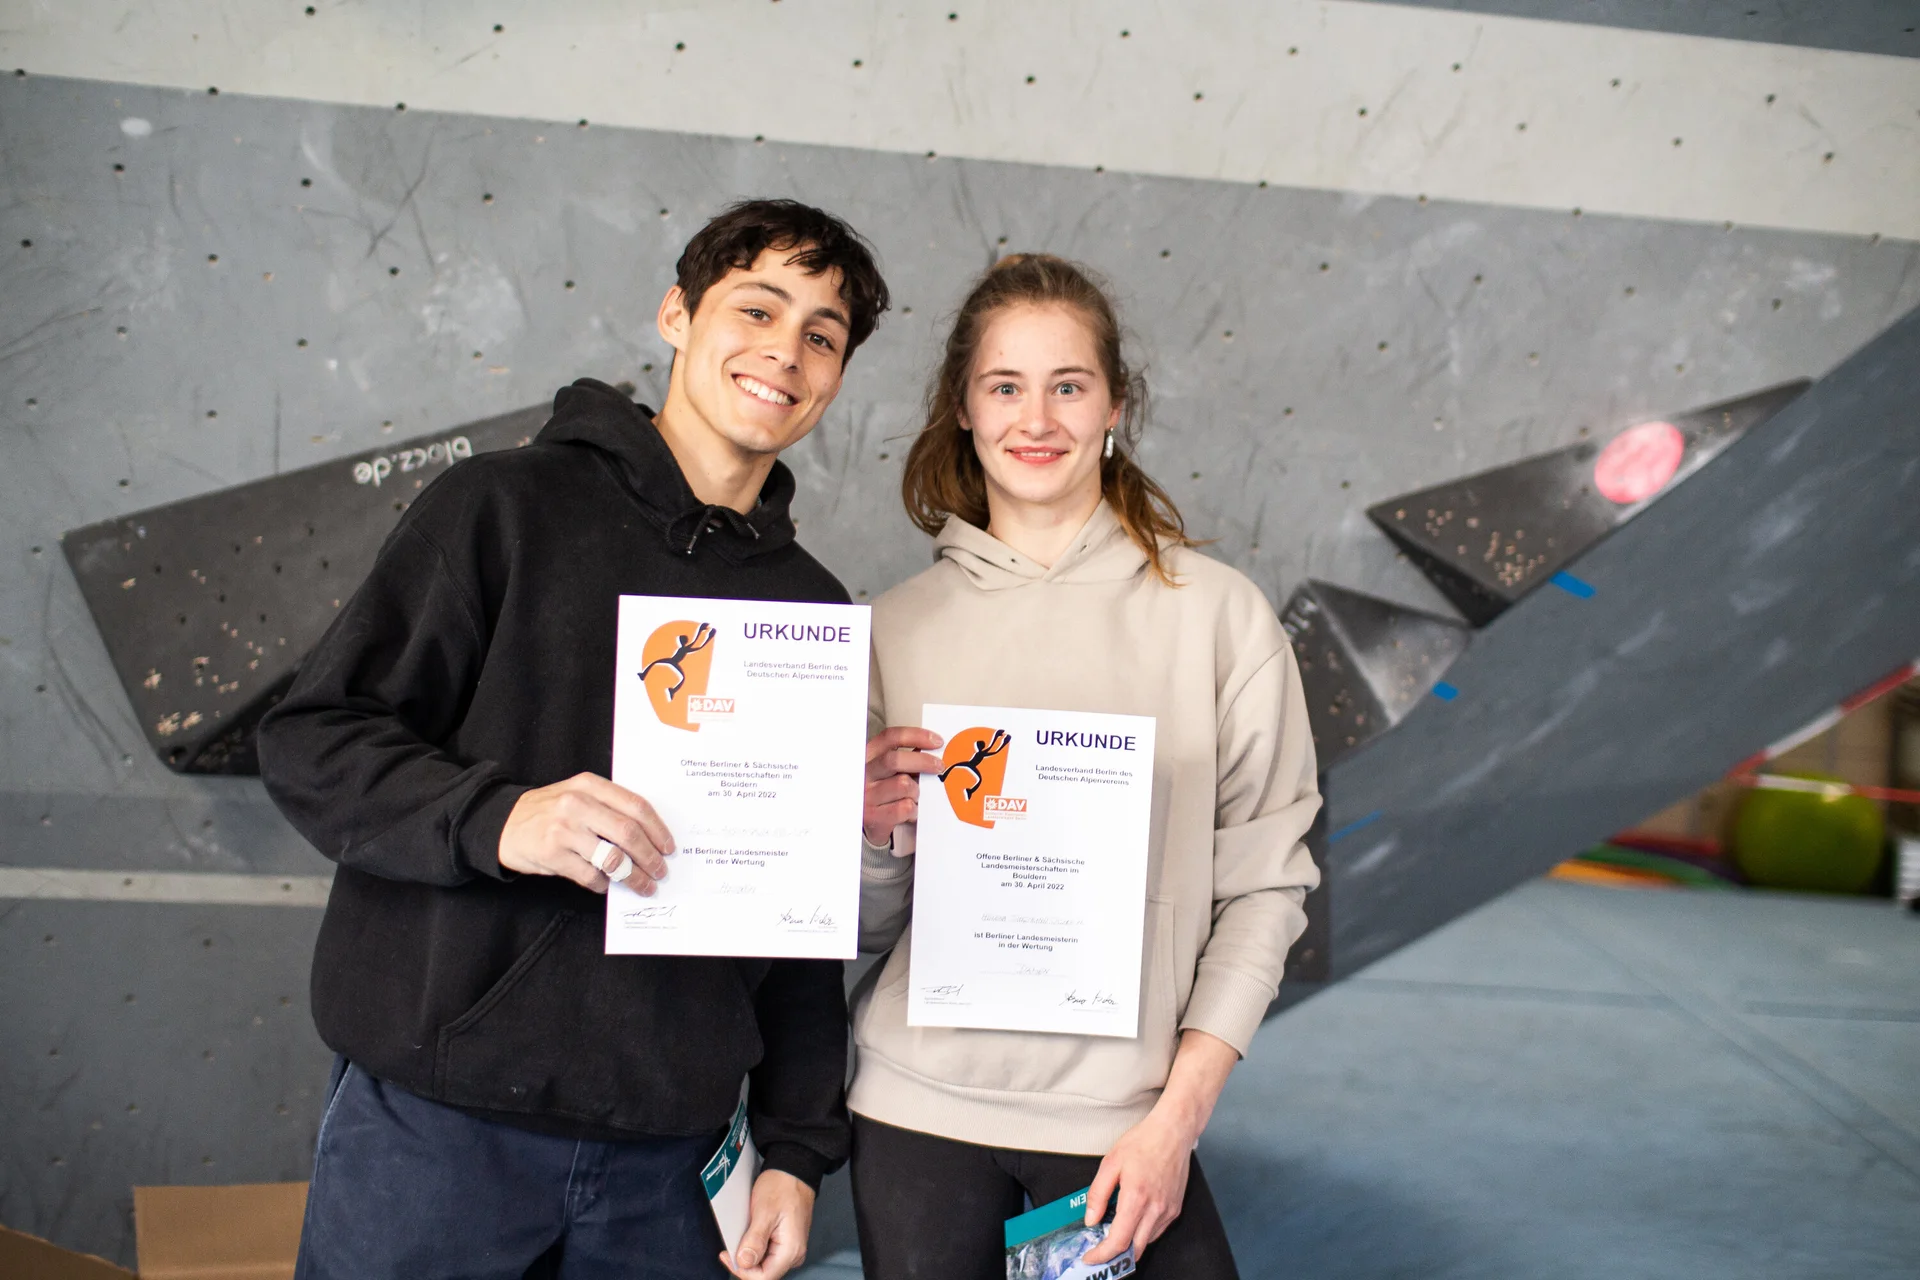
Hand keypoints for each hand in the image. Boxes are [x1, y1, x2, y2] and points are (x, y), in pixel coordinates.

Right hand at [497, 773, 673, 893]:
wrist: (504, 824)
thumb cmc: (549, 811)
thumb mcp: (578, 795)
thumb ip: (609, 807)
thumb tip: (649, 837)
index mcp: (589, 785)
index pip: (635, 806)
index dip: (658, 829)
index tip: (669, 847)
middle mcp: (578, 804)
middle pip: (629, 833)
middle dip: (650, 856)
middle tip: (660, 871)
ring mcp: (564, 830)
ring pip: (613, 858)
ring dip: (634, 876)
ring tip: (644, 885)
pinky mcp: (553, 854)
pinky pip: (590, 875)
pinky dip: (604, 884)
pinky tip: (607, 885)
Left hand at [721, 1168, 813, 1278]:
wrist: (794, 1170)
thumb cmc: (783, 1186)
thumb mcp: (764, 1212)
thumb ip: (755, 1241)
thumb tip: (744, 1263)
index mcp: (791, 1250)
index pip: (763, 1277)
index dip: (742, 1271)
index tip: (727, 1255)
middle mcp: (794, 1254)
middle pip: (763, 1273)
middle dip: (743, 1262)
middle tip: (729, 1246)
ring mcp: (790, 1248)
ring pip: (763, 1264)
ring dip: (748, 1254)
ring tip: (739, 1236)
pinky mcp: (785, 1242)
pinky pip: (767, 1253)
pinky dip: (754, 1246)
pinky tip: (748, 1234)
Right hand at [863, 727, 942, 848]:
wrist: (864, 820)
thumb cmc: (881, 791)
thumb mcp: (886, 770)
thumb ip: (905, 759)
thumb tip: (934, 751)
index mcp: (868, 755)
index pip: (890, 737)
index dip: (916, 736)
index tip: (937, 741)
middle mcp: (863, 773)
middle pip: (895, 760)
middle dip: (923, 762)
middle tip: (939, 766)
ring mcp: (866, 795)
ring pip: (903, 785)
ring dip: (916, 791)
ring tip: (915, 797)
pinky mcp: (872, 816)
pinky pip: (904, 808)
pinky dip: (914, 810)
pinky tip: (911, 811)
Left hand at [1082, 1029, 1238, 1263]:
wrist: (1173, 1131)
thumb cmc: (1143, 1142)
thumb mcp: (1110, 1163)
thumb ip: (1098, 1194)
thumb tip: (1090, 1219)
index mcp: (1137, 1198)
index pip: (1118, 1241)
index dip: (1101, 1254)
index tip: (1090, 1258)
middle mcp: (1156, 1209)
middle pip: (1134, 1249)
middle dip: (1114, 1255)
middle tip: (1098, 1250)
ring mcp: (1168, 1211)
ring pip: (1146, 1242)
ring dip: (1129, 1243)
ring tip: (1113, 1233)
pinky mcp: (1175, 1208)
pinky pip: (1156, 1231)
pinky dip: (1142, 1232)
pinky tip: (1132, 1220)